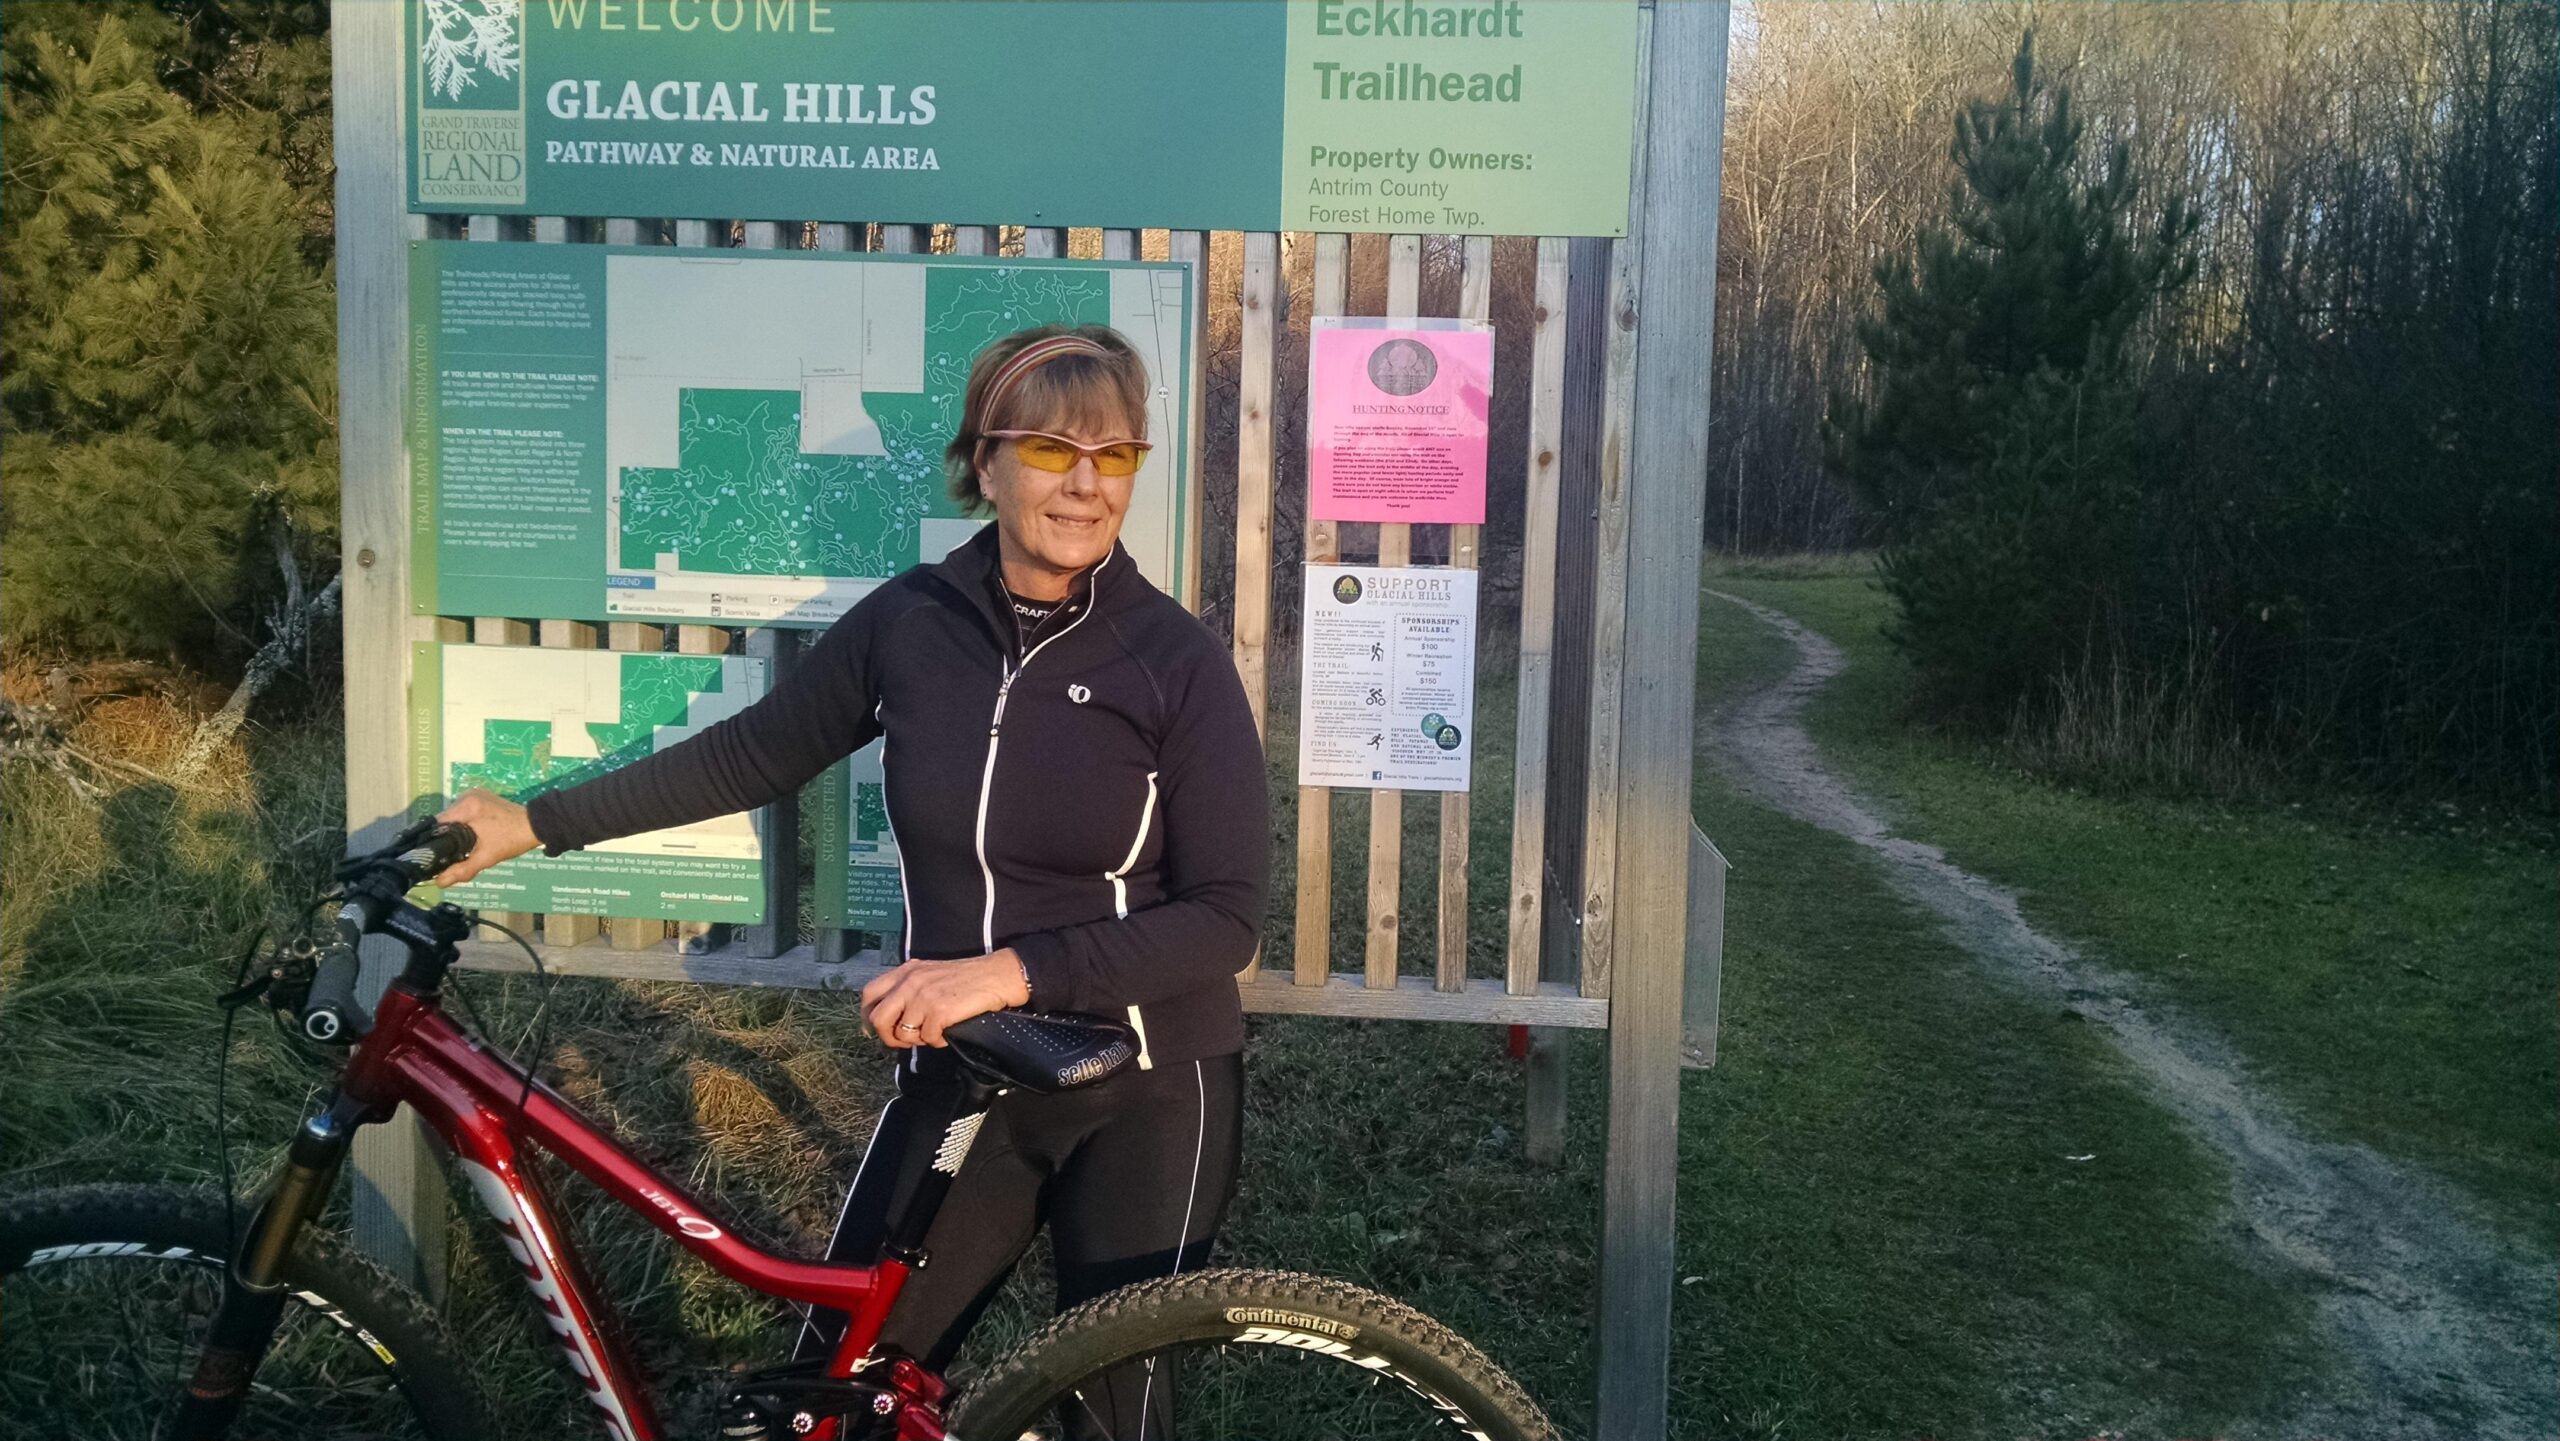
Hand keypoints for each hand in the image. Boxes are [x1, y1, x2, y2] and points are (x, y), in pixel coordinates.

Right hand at [431, 788, 540, 885]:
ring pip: (453, 816)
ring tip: (453, 848)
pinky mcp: (480, 797)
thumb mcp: (487, 857)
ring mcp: (474, 795)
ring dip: (452, 831)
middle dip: (442, 837)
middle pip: (444, 820)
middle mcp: (467, 796)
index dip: (431, 840)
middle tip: (442, 856)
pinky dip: (461, 824)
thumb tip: (439, 882)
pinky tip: (464, 837)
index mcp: (467, 806)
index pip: (437, 823)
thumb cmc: (512, 840)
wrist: (537, 826)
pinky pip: (463, 812)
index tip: (428, 855)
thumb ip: (462, 869)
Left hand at [861, 951, 1032, 1049]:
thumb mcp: (929, 974)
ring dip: (919, 1039)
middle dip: (888, 1036)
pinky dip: (938, 1041)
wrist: (995, 976)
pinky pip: (928, 1038)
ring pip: (903, 1034)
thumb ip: (908, 989)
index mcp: (905, 971)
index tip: (874, 1030)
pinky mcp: (938, 1011)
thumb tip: (891, 1017)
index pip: (869, 994)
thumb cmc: (966, 978)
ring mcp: (923, 997)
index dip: (867, 1016)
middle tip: (903, 1041)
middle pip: (879, 1018)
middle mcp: (910, 982)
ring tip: (934, 1032)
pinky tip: (948, 1032)